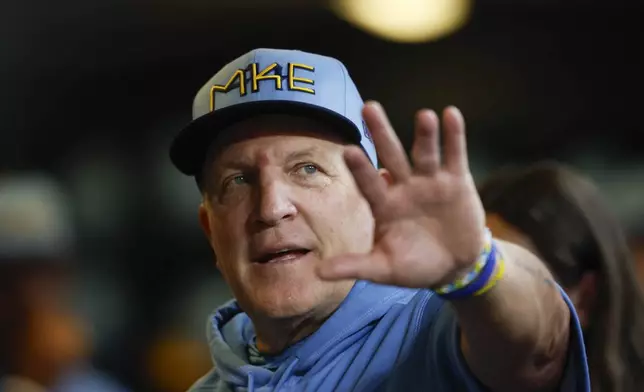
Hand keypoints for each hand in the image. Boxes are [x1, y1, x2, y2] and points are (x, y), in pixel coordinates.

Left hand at [317, 102, 485, 287]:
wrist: (454, 267)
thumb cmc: (413, 266)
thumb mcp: (383, 268)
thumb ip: (354, 266)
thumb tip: (317, 273)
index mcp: (383, 205)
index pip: (369, 183)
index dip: (361, 168)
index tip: (348, 150)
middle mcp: (404, 187)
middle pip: (391, 156)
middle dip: (381, 133)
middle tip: (368, 107)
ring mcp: (430, 181)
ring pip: (424, 153)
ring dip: (424, 135)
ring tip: (423, 115)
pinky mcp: (456, 181)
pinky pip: (454, 155)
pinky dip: (454, 136)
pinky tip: (451, 114)